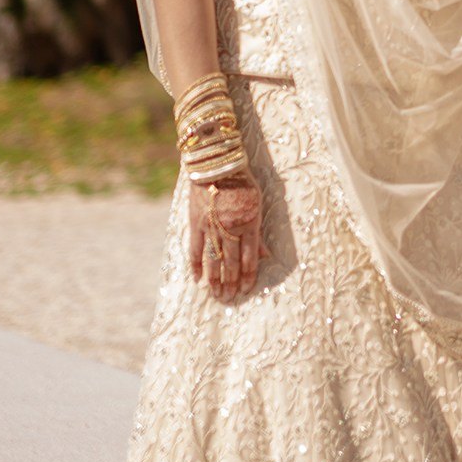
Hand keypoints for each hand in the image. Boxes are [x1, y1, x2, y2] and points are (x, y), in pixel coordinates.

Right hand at [189, 174, 269, 302]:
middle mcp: (231, 229)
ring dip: (215, 280)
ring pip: (214, 260)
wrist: (218, 164)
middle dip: (231, 283)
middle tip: (229, 298)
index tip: (246, 290)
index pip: (250, 258)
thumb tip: (265, 255)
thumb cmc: (243, 182)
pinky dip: (196, 266)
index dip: (248, 276)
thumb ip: (258, 232)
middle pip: (232, 263)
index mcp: (250, 224)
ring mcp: (212, 227)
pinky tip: (197, 279)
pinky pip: (195, 249)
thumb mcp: (258, 204)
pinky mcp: (196, 223)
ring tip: (216, 294)